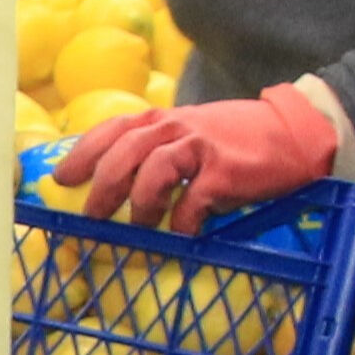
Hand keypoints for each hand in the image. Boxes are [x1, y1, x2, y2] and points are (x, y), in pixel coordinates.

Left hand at [57, 84, 344, 234]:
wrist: (292, 133)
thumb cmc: (236, 139)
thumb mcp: (192, 132)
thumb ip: (159, 148)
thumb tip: (118, 181)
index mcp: (163, 119)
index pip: (112, 129)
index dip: (83, 153)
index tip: (61, 178)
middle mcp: (176, 128)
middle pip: (124, 152)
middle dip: (102, 186)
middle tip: (93, 216)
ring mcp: (200, 148)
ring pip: (153, 172)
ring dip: (141, 205)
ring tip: (141, 227)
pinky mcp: (224, 172)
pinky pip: (193, 202)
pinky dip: (183, 223)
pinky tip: (184, 235)